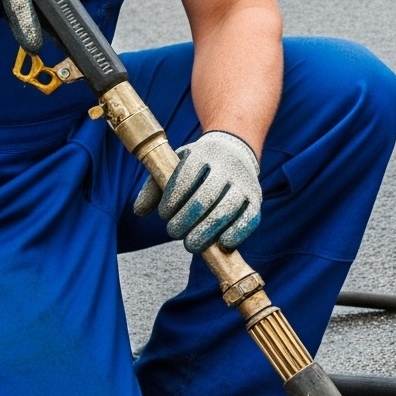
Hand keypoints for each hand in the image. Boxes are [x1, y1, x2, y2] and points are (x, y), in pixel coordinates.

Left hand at [134, 130, 262, 251]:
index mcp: (203, 154)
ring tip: (192, 245)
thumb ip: (155, 186)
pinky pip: (250, 219)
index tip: (163, 215)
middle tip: (173, 233)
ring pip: (227, 210)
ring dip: (207, 231)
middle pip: (206, 196)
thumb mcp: (175, 165)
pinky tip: (222, 244)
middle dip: (186, 219)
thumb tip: (138, 211)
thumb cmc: (198, 165)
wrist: (235, 150)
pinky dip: (236, 234)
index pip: (187, 176)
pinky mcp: (256, 200)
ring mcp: (244, 184)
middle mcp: (227, 167)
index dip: (173, 199)